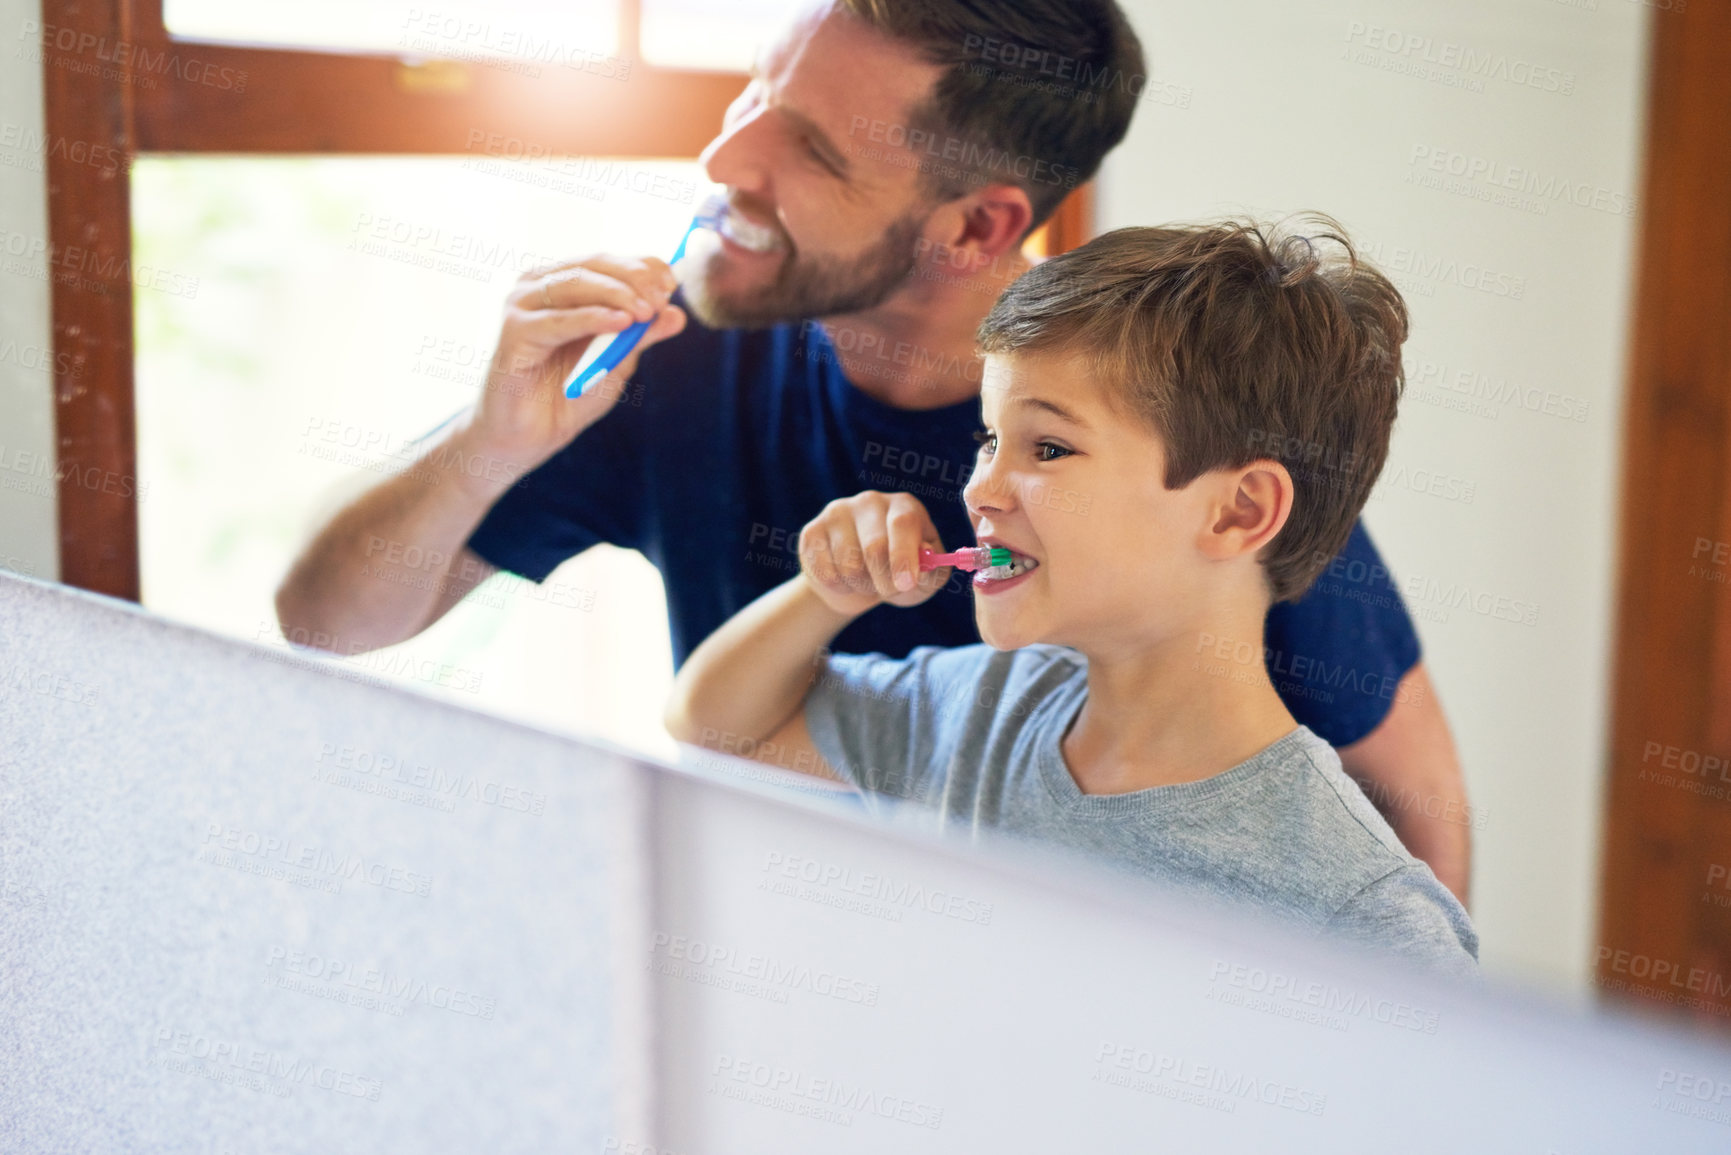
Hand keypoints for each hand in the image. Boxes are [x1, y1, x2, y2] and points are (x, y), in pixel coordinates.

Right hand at [468, 254, 686, 468]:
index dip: (643, 265)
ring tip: (646, 312)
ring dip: (618, 294)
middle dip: (634, 278)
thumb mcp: (615, 363)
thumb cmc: (567, 398)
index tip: (672, 282)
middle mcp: (539, 286)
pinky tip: (621, 322)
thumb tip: (678, 313)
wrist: (526, 437)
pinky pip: (560, 320)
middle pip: (594, 265)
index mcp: (563, 285)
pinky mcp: (514, 331)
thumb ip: (640, 337)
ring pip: (577, 284)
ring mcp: (522, 305)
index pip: (607, 261)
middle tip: (662, 298)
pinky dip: (593, 318)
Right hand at [798, 491, 948, 616]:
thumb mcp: (924, 579)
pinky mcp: (812, 532)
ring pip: (850, 565)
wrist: (857, 582)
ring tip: (868, 582)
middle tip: (890, 591)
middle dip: (885, 582)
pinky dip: (840, 588)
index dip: (904, 556)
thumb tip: (923, 563)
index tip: (906, 584)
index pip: (903, 523)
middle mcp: (871, 501)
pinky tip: (844, 578)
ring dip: (863, 586)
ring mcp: (838, 512)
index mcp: (904, 506)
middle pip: (875, 546)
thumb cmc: (898, 575)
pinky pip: (826, 572)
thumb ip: (931, 573)